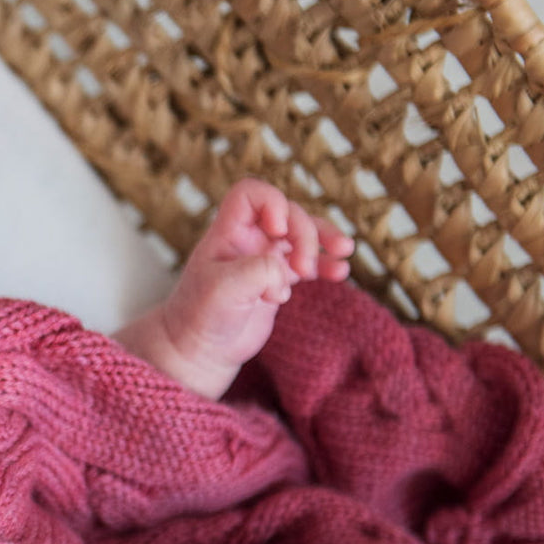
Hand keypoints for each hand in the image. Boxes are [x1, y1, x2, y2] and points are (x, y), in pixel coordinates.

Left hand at [159, 178, 353, 392]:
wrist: (201, 350)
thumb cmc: (201, 315)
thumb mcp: (224, 290)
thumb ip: (258, 271)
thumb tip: (286, 271)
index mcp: (227, 233)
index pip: (251, 193)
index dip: (272, 202)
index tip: (277, 230)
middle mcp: (248, 240)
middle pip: (288, 214)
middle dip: (305, 235)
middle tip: (303, 269)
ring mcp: (264, 259)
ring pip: (303, 234)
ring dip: (324, 241)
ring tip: (342, 253)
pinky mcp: (278, 280)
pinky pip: (310, 263)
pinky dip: (327, 265)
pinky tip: (339, 273)